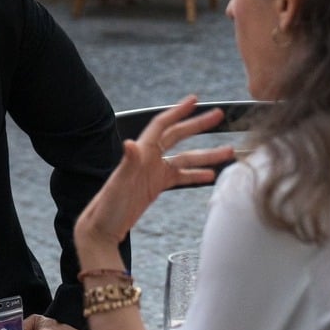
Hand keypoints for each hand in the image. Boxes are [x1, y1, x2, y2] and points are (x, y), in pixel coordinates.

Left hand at [74, 95, 235, 252]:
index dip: (178, 111)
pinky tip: (210, 175)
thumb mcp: (118, 185)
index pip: (162, 125)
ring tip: (227, 151)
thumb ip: (127, 164)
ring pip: (185, 158)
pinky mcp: (156, 186)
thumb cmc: (107, 207)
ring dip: (205, 154)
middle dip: (198, 126)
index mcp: (141, 154)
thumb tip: (130, 144)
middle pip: (178, 136)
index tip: (194, 100)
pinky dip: (195, 174)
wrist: (101, 229)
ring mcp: (153, 172)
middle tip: (217, 116)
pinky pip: (180, 176)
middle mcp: (148, 159)